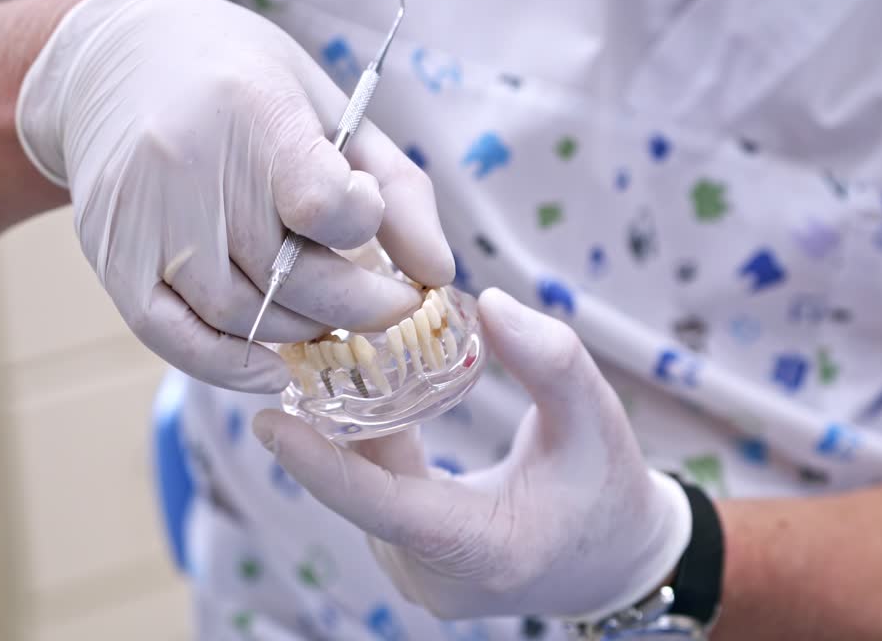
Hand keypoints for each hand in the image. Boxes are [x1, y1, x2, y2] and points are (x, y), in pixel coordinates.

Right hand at [16, 0, 451, 392]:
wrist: (118, 60)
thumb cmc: (246, 83)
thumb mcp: (332, 110)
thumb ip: (398, 189)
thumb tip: (439, 275)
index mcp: (252, 109)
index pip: (324, 205)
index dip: (364, 223)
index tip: (370, 216)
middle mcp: (188, 165)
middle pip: (291, 277)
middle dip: (361, 306)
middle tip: (389, 305)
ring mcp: (142, 218)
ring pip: (243, 317)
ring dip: (303, 333)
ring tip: (331, 316)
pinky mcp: (111, 258)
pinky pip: (174, 338)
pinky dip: (230, 367)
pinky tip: (273, 368)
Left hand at [252, 288, 691, 619]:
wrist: (615, 561)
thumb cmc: (608, 488)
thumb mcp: (596, 417)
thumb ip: (551, 360)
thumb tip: (488, 302)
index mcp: (482, 549)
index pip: (383, 507)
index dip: (321, 465)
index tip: (266, 422)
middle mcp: (436, 577)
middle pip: (365, 489)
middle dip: (339, 418)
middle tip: (318, 343)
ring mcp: (419, 579)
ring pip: (366, 493)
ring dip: (357, 432)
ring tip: (348, 360)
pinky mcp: (412, 568)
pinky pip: (375, 501)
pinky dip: (372, 452)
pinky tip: (373, 401)